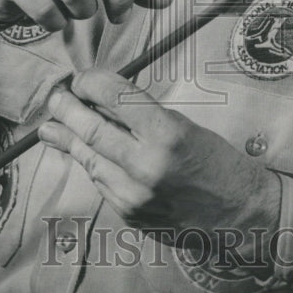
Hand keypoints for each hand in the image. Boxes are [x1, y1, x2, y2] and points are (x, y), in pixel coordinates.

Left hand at [38, 69, 281, 267]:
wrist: (242, 216)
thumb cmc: (219, 163)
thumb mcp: (185, 126)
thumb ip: (143, 116)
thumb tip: (101, 100)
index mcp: (167, 135)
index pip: (116, 98)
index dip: (92, 83)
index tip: (82, 77)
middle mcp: (146, 166)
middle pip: (91, 130)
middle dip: (67, 109)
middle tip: (55, 96)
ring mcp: (134, 195)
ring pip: (89, 159)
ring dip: (69, 139)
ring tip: (50, 125)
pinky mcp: (129, 215)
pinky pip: (101, 182)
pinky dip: (91, 163)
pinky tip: (82, 153)